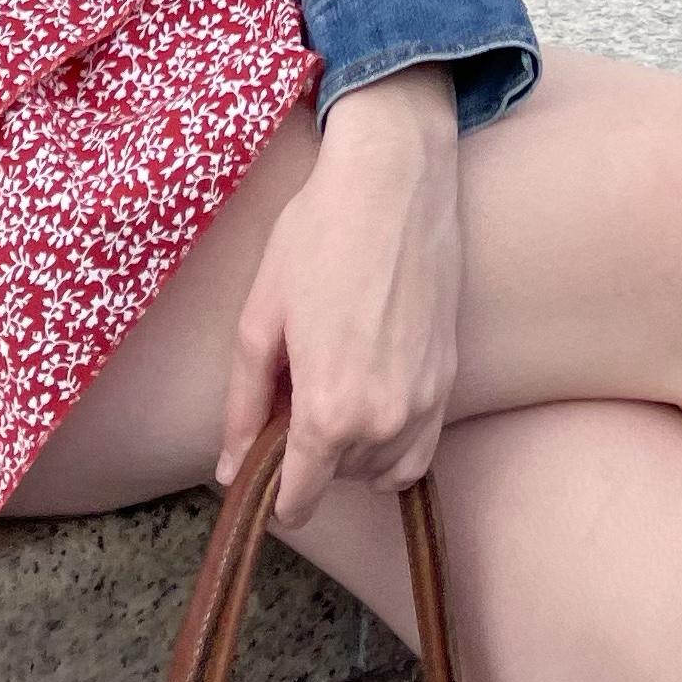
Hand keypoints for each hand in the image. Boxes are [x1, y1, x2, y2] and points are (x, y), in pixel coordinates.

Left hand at [221, 68, 460, 526]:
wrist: (393, 182)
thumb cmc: (318, 238)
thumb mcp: (259, 318)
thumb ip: (242, 405)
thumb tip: (231, 470)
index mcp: (329, 410)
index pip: (299, 500)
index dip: (272, 493)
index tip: (260, 465)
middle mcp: (384, 420)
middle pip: (337, 481)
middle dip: (309, 453)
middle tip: (295, 387)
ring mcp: (425, 403)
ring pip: (381, 471)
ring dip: (352, 451)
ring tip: (333, 385)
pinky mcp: (449, 380)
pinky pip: (420, 449)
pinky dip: (393, 444)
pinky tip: (371, 393)